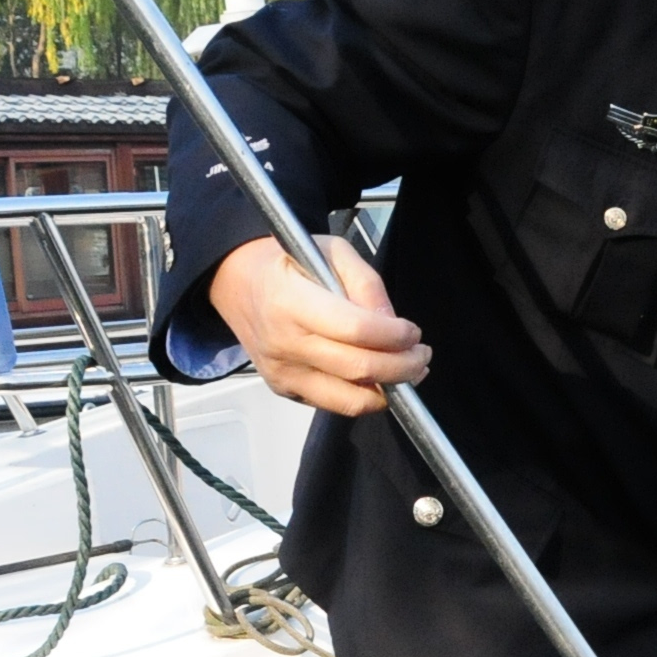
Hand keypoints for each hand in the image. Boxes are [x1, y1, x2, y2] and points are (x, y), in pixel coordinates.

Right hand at [206, 233, 429, 415]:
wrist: (236, 283)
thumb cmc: (287, 263)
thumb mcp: (331, 252)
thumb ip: (367, 284)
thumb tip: (392, 324)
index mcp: (291, 302)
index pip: (356, 330)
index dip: (394, 335)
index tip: (413, 332)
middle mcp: (284, 343)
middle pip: (359, 369)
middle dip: (403, 367)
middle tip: (421, 354)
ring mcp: (282, 373)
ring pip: (350, 399)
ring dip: (390, 390)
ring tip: (408, 369)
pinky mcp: (285, 390)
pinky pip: (335, 404)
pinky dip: (364, 395)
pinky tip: (377, 376)